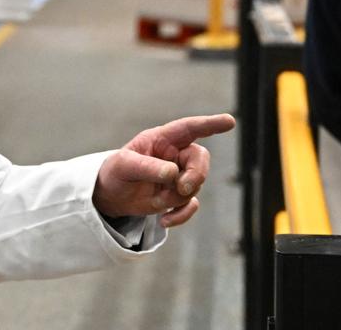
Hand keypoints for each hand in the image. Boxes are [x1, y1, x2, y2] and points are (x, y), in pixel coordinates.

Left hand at [92, 114, 234, 227]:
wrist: (110, 195)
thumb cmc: (116, 171)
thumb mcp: (124, 166)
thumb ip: (148, 167)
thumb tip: (173, 174)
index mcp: (162, 139)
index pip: (189, 128)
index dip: (210, 124)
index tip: (229, 121)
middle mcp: (175, 155)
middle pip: (200, 160)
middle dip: (196, 175)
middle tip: (181, 187)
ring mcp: (178, 176)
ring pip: (195, 185)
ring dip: (176, 197)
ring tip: (155, 201)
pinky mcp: (177, 195)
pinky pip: (190, 205)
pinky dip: (181, 215)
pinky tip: (164, 220)